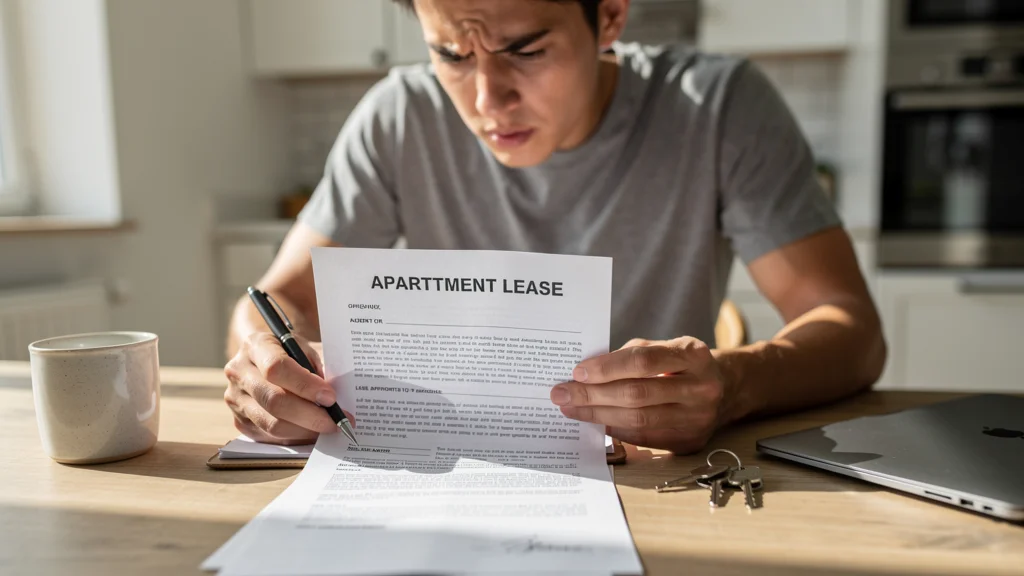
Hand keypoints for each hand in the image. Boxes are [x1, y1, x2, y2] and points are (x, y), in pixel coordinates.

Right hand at [224, 333, 350, 444]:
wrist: (267, 359)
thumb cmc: (293, 353)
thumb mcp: (307, 348)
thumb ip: (321, 365)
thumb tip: (339, 396)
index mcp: (255, 345)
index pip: (277, 368)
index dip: (305, 386)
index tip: (331, 398)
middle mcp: (239, 371)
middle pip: (274, 400)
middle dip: (311, 415)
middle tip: (337, 421)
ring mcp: (235, 398)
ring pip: (272, 424)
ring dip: (305, 430)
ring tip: (328, 427)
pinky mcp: (239, 420)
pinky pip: (269, 436)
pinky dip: (295, 437)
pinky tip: (312, 432)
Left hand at [549, 337, 726, 453]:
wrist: (725, 390)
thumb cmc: (681, 365)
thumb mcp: (664, 348)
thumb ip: (630, 356)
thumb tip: (586, 373)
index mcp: (694, 355)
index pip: (644, 361)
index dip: (607, 367)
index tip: (578, 371)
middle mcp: (701, 388)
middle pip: (638, 394)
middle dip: (593, 394)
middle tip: (562, 394)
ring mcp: (698, 418)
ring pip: (639, 420)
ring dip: (599, 416)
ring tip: (572, 409)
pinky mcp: (690, 442)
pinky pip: (645, 438)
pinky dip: (616, 430)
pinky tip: (596, 423)